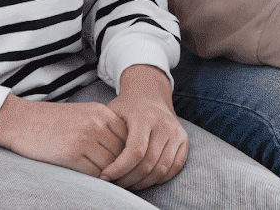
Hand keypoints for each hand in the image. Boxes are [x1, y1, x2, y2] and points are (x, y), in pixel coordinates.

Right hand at [0, 93, 127, 176]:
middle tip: (120, 180)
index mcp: (102, 113)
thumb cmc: (52, 121)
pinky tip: (91, 182)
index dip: (128, 155)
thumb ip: (104, 127)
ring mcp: (84, 139)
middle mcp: (96, 124)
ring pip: (110, 166)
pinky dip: (96, 181)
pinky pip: (93, 173)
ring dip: (110, 177)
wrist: (20, 120)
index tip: (125, 166)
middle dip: (122, 168)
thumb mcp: (83, 114)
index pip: (128, 138)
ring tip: (107, 182)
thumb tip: (124, 151)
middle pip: (122, 153)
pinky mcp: (70, 154)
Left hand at [99, 65, 188, 189]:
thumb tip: (96, 163)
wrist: (150, 95)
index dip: (119, 169)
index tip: (105, 176)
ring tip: (127, 184)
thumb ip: (106, 134)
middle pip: (148, 164)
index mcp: (144, 117)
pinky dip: (160, 179)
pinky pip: (175, 167)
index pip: (135, 151)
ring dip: (143, 183)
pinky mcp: (184, 140)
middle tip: (115, 184)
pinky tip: (144, 179)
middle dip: (129, 179)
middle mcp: (164, 124)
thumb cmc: (126, 108)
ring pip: (161, 169)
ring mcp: (176, 132)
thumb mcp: (112, 113)